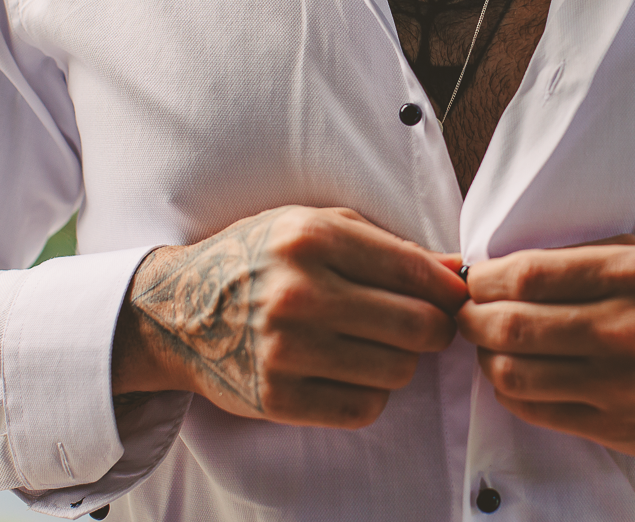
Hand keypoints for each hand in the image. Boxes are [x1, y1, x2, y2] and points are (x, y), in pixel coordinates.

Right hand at [112, 206, 467, 428]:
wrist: (177, 311)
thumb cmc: (259, 259)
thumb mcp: (317, 226)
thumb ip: (390, 246)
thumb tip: (458, 272)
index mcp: (313, 238)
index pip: (416, 273)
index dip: (449, 291)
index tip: (454, 298)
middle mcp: (299, 293)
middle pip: (417, 327)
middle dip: (434, 329)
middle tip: (424, 326)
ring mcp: (285, 350)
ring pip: (397, 371)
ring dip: (400, 362)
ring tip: (376, 345)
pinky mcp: (277, 398)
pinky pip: (364, 408)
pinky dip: (371, 394)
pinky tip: (352, 372)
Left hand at [456, 236, 634, 462]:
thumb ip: (587, 256)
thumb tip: (511, 262)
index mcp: (634, 276)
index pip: (528, 274)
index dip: (484, 277)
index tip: (473, 278)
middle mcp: (627, 329)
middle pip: (511, 325)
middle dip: (472, 317)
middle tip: (467, 311)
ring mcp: (622, 386)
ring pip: (514, 374)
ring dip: (485, 358)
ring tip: (488, 344)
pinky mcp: (619, 427)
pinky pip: (538, 411)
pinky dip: (511, 391)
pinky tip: (516, 375)